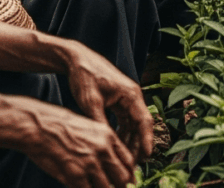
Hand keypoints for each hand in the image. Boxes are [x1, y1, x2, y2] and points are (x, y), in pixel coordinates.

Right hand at [21, 99, 140, 187]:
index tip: (129, 181)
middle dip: (122, 186)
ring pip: (107, 187)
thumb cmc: (59, 125)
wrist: (40, 126)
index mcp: (108, 136)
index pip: (129, 160)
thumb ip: (102, 144)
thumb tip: (108, 162)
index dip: (130, 174)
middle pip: (123, 177)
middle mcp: (104, 150)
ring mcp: (90, 163)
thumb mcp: (88, 127)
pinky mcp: (76, 175)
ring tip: (98, 187)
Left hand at [63, 43, 153, 163]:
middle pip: (140, 125)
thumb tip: (107, 143)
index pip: (144, 121)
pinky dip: (121, 132)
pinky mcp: (118, 99)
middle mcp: (132, 96)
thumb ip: (100, 122)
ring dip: (129, 139)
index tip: (147, 156)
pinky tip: (115, 144)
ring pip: (132, 123)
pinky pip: (124, 119)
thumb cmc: (84, 76)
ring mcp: (126, 98)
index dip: (147, 140)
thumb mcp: (90, 102)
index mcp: (130, 94)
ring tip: (124, 158)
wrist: (76, 59)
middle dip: (138, 144)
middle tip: (132, 163)